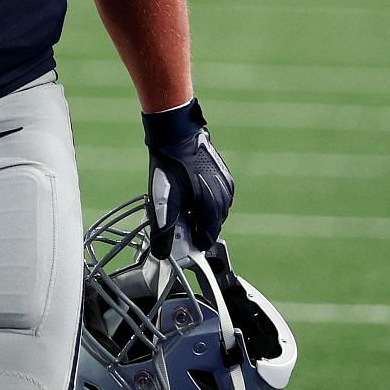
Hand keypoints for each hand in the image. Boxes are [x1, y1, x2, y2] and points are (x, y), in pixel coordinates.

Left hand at [143, 99, 233, 258]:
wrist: (177, 135)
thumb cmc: (170, 169)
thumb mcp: (163, 203)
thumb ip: (164, 231)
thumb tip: (162, 254)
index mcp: (213, 209)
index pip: (208, 238)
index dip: (193, 241)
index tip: (181, 238)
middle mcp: (225, 199)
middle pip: (211, 225)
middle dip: (196, 226)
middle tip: (177, 219)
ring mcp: (226, 186)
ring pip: (214, 210)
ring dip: (200, 212)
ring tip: (181, 203)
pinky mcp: (224, 175)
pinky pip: (216, 195)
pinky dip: (204, 199)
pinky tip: (188, 190)